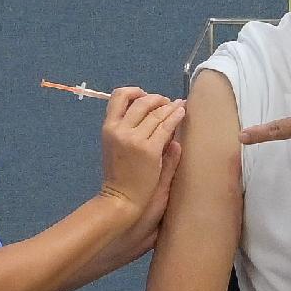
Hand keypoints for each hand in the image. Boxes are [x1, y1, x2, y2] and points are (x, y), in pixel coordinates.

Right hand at [95, 85, 181, 212]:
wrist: (121, 199)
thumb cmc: (119, 176)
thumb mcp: (115, 147)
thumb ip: (129, 129)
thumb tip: (149, 112)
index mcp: (108, 128)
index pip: (118, 96)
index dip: (134, 91)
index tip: (145, 96)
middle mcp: (120, 130)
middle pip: (141, 101)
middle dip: (156, 98)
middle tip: (166, 102)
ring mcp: (135, 139)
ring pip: (156, 113)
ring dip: (169, 106)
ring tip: (178, 106)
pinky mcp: (150, 150)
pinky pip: (166, 127)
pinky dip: (175, 116)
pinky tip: (182, 113)